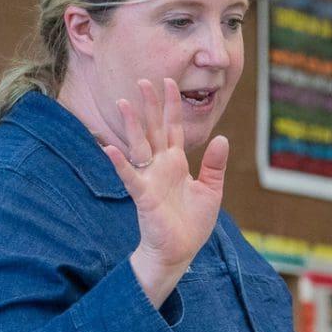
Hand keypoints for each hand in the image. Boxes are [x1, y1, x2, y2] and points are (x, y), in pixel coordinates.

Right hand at [103, 79, 229, 306]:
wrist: (180, 251)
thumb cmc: (192, 222)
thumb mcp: (211, 190)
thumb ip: (214, 164)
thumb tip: (222, 138)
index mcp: (176, 162)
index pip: (173, 128)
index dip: (171, 105)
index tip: (169, 81)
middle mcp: (160, 166)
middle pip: (154, 129)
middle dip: (149, 106)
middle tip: (143, 80)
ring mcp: (150, 179)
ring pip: (139, 146)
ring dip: (130, 125)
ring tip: (123, 103)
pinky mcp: (143, 195)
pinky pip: (129, 176)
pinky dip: (120, 163)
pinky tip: (109, 148)